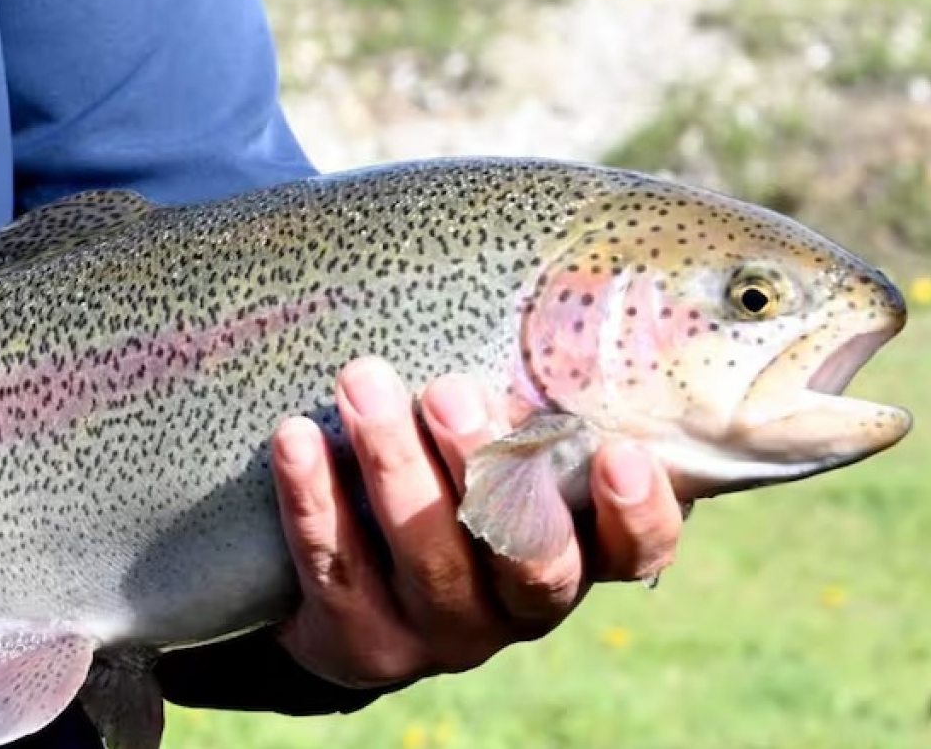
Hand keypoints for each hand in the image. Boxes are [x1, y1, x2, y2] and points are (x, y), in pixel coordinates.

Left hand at [269, 356, 682, 688]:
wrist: (357, 591)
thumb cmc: (457, 481)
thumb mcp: (506, 450)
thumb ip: (536, 402)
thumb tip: (564, 284)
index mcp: (579, 555)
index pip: (634, 551)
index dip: (635, 513)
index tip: (620, 452)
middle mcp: (521, 607)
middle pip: (526, 559)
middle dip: (485, 469)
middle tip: (447, 391)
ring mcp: (442, 636)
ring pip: (428, 560)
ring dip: (393, 466)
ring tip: (362, 381)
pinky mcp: (363, 645)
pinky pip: (336, 573)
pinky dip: (315, 501)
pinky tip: (295, 438)